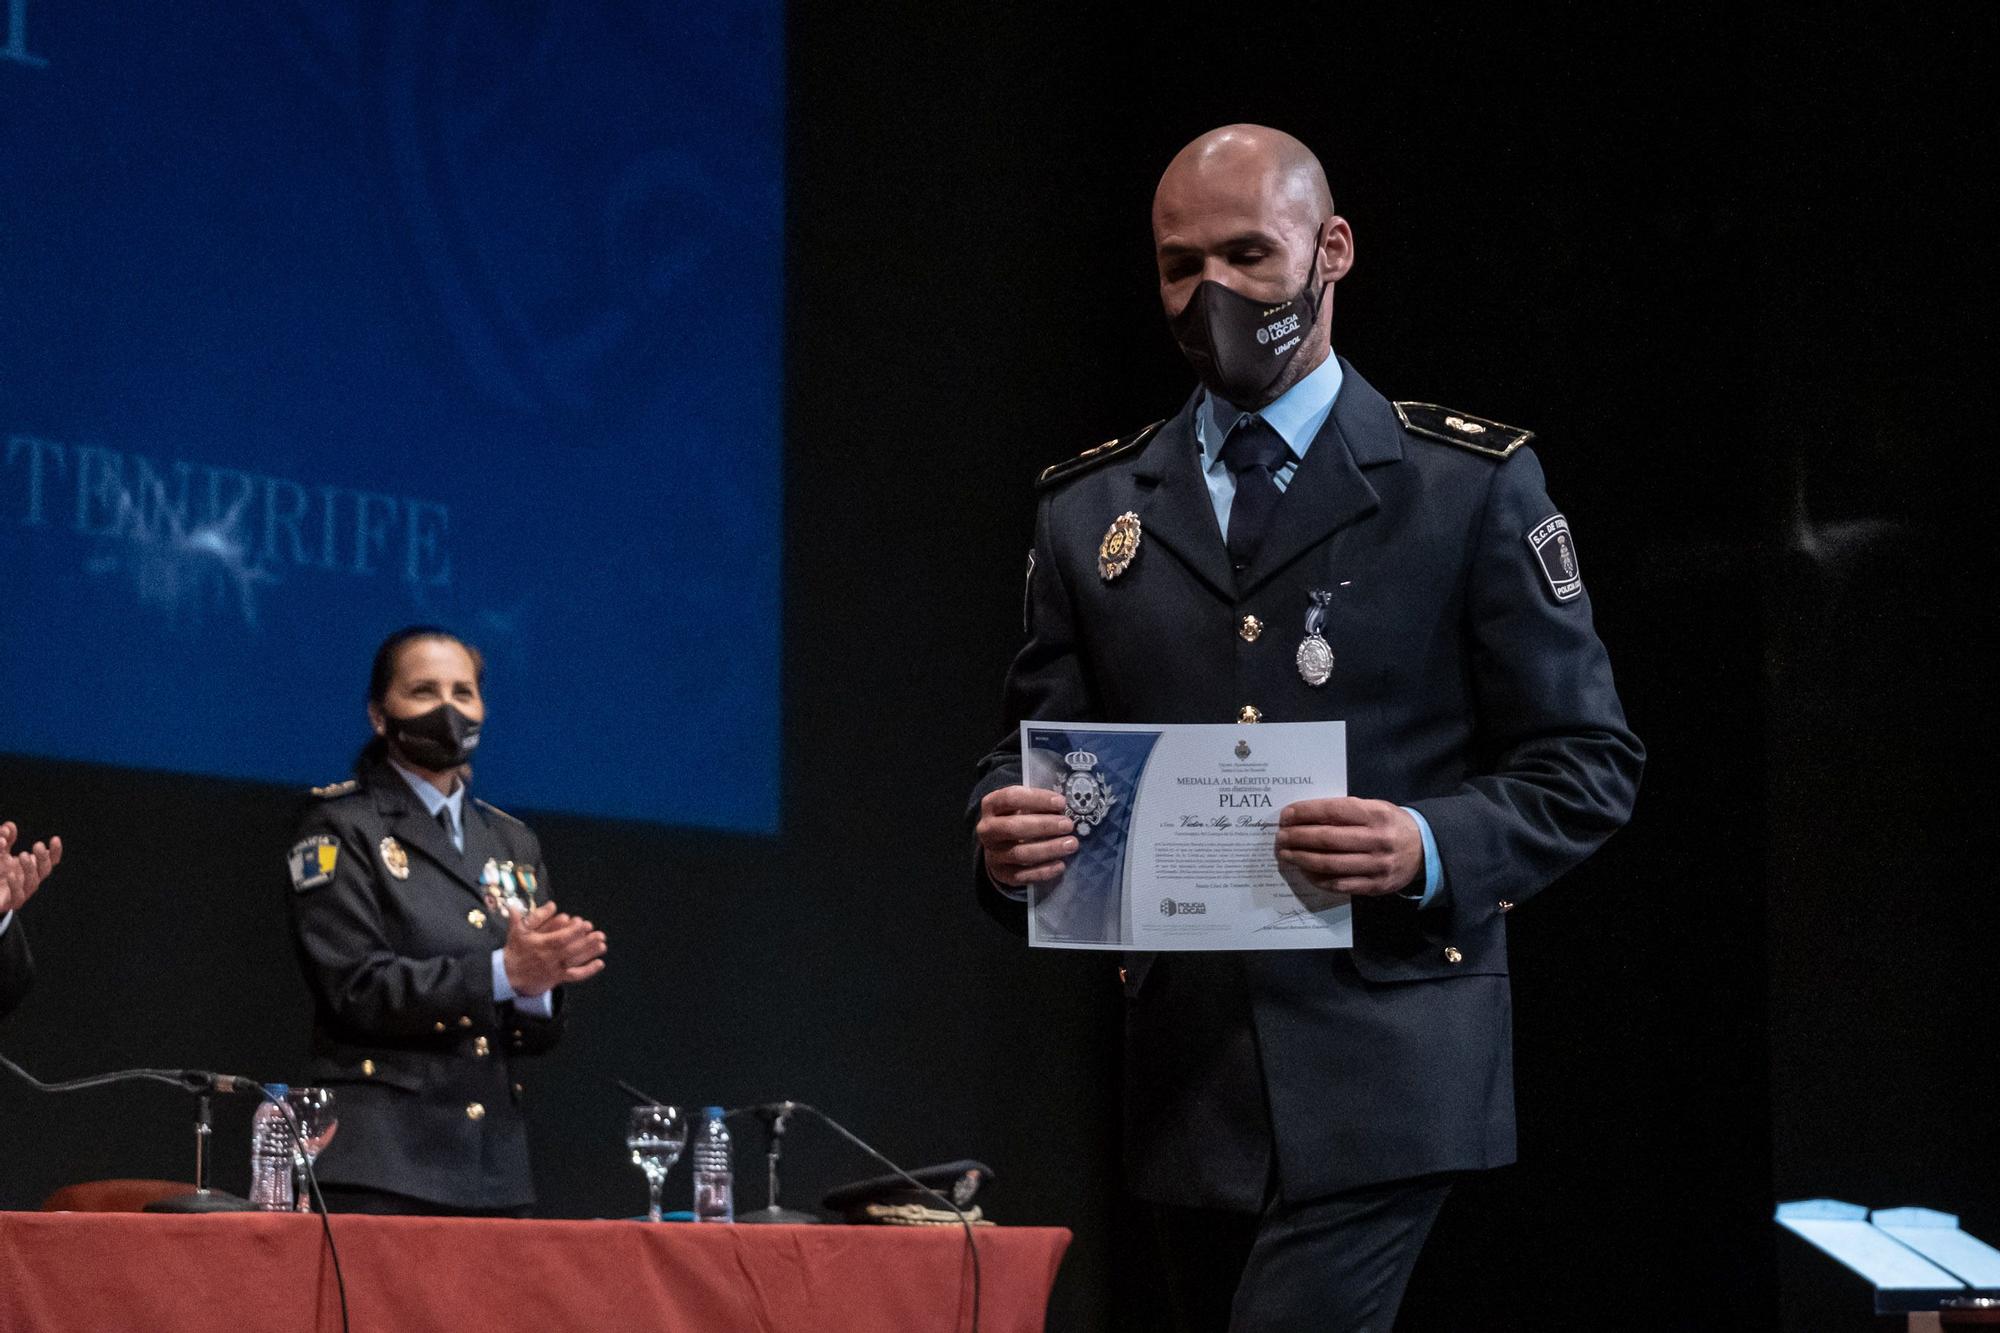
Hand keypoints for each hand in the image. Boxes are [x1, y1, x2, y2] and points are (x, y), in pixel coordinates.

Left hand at [1, 821, 62, 914]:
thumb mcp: (1, 854)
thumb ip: (5, 840)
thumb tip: (10, 826)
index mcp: (33, 869)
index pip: (50, 860)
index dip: (55, 851)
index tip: (55, 838)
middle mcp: (31, 880)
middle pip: (44, 870)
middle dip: (42, 858)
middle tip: (37, 845)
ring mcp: (23, 892)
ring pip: (32, 882)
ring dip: (29, 868)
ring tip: (22, 855)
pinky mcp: (11, 902)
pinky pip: (18, 896)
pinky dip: (16, 885)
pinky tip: (12, 875)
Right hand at [502, 899, 606, 996]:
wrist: (508, 976)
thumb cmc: (515, 950)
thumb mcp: (518, 931)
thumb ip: (534, 916)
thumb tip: (551, 904)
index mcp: (539, 944)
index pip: (558, 938)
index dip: (572, 932)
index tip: (583, 923)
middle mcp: (548, 957)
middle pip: (569, 950)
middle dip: (585, 942)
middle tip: (599, 934)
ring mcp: (554, 968)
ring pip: (574, 961)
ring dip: (589, 953)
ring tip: (602, 945)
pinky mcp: (557, 978)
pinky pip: (574, 976)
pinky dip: (588, 971)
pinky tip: (599, 963)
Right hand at [976, 786, 1076, 887]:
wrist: (999, 846)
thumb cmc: (1018, 818)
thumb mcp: (1023, 805)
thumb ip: (1039, 805)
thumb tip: (1063, 808)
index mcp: (991, 805)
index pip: (1010, 797)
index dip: (1037, 799)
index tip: (1061, 802)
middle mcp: (987, 829)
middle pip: (1013, 827)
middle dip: (1044, 826)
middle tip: (1068, 825)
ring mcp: (992, 853)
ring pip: (1020, 853)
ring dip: (1049, 849)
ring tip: (1071, 844)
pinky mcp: (1001, 873)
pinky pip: (1022, 875)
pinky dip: (1043, 871)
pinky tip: (1061, 865)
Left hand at [1274, 798, 1422, 896]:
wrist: (1424, 849)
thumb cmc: (1390, 824)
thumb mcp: (1375, 807)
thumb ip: (1345, 811)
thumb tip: (1304, 816)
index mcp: (1376, 815)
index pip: (1333, 811)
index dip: (1305, 813)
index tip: (1286, 815)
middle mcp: (1377, 840)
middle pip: (1327, 839)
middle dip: (1298, 837)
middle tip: (1280, 836)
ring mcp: (1377, 866)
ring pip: (1330, 864)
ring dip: (1302, 858)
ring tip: (1285, 853)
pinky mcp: (1375, 886)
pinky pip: (1339, 884)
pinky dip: (1318, 878)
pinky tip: (1304, 871)